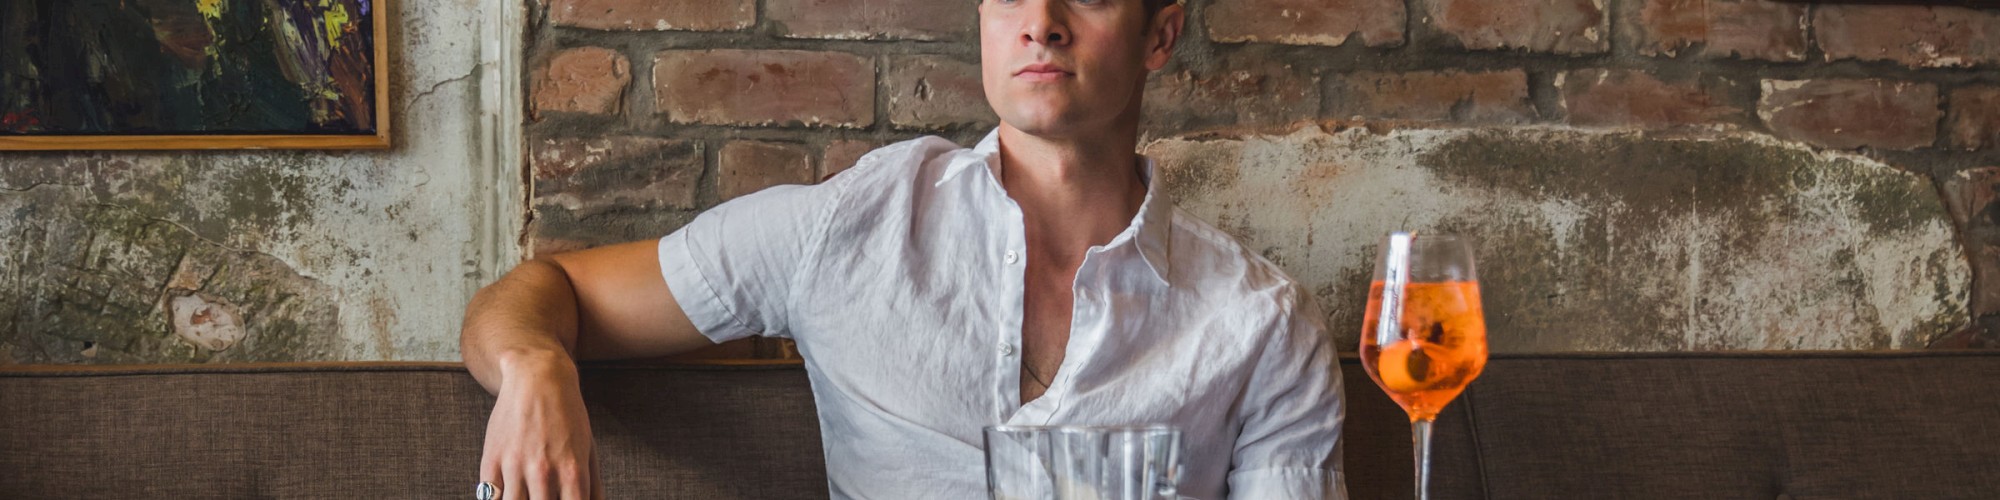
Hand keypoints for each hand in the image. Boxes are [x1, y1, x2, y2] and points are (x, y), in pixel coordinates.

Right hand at [479, 359, 602, 498]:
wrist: (538, 377)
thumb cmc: (567, 414)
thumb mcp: (588, 448)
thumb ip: (593, 486)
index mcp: (572, 470)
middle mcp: (543, 471)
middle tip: (545, 497)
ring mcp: (515, 465)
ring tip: (528, 495)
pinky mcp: (492, 459)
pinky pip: (490, 497)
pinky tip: (509, 494)